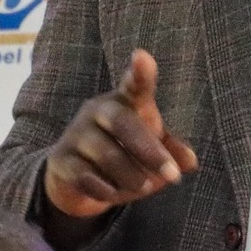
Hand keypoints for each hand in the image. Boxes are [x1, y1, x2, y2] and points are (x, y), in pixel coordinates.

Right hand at [43, 50, 198, 220]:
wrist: (76, 182)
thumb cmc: (125, 155)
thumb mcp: (152, 153)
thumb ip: (172, 152)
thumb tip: (190, 161)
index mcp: (125, 102)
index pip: (134, 84)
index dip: (140, 72)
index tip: (142, 57)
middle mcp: (98, 111)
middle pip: (121, 121)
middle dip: (148, 150)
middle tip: (171, 175)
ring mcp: (76, 134)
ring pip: (106, 153)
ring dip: (131, 175)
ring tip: (144, 187)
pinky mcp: (61, 161)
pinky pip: (85, 176)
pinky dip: (105, 189)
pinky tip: (113, 193)